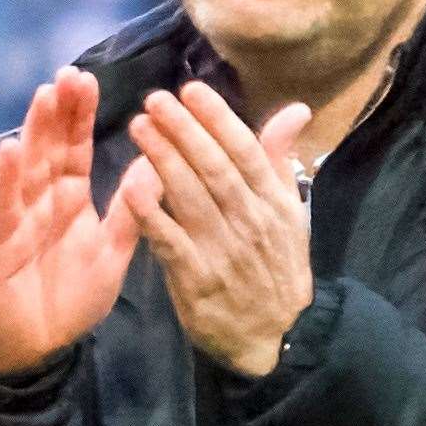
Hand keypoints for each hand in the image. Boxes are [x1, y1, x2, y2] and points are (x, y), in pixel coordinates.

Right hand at [0, 66, 147, 373]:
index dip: (80, 116)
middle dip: (59, 111)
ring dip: (34, 131)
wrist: (37, 348)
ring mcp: (19, 218)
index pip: (76, 148)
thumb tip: (158, 164)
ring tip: (45, 94)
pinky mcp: (1, 244)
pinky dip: (6, 179)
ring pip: (28, 167)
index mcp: (71, 199)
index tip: (89, 79)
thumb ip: (133, 210)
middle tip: (70, 73)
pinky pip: (5, 207)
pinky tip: (11, 149)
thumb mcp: (113, 252)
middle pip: (51, 148)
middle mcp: (43, 201)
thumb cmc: (72, 298)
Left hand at [123, 81, 312, 376]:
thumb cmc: (276, 265)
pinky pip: (170, 241)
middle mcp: (249, 221)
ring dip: (162, 159)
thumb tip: (295, 109)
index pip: (245, 151)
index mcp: (272, 201)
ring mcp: (222, 250)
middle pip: (214, 168)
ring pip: (191, 197)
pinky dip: (152, 214)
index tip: (191, 89)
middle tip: (154, 99)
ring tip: (138, 126)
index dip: (218, 119)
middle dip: (184, 130)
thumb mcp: (290, 211)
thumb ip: (279, 160)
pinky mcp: (196, 279)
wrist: (275, 335)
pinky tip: (130, 187)